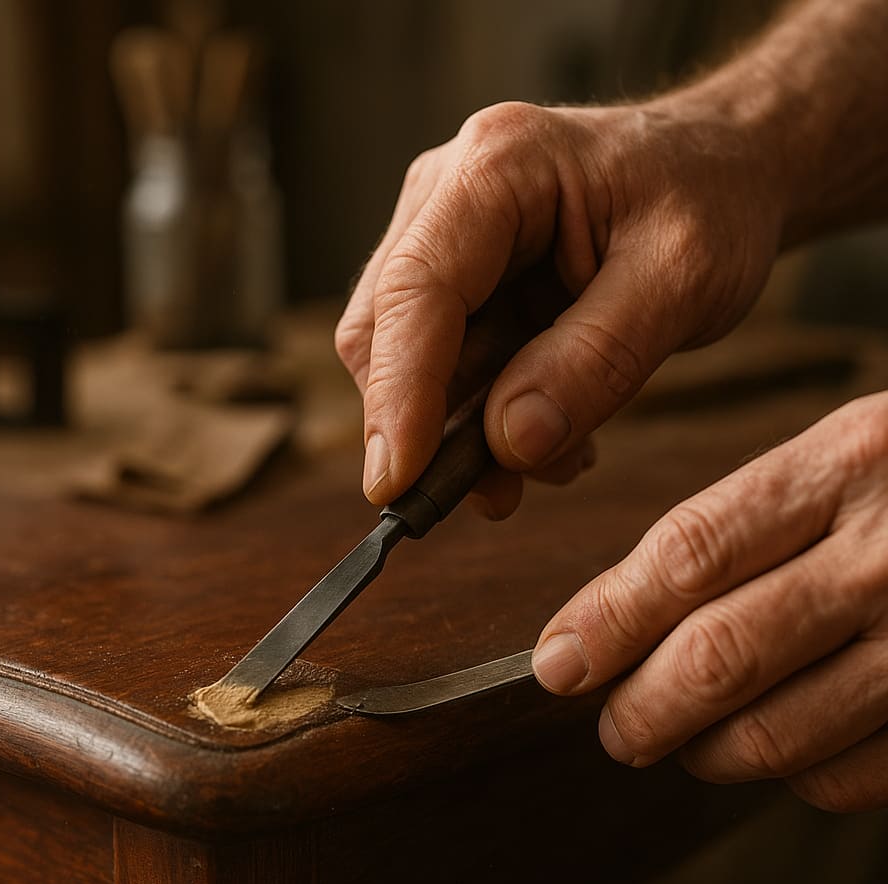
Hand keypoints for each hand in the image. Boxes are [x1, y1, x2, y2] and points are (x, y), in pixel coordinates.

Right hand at [335, 100, 782, 516]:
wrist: (720, 169)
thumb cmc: (709, 200)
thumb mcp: (685, 278)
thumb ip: (596, 360)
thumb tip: (508, 442)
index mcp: (497, 166)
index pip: (416, 290)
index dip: (399, 394)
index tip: (397, 484)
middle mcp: (445, 194)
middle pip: (385, 332)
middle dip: (429, 426)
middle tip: (502, 494)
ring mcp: (442, 237)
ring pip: (405, 360)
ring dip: (463, 430)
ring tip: (558, 454)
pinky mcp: (456, 280)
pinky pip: (441, 366)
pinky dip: (480, 415)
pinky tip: (550, 427)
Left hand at [532, 393, 887, 812]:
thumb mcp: (847, 456)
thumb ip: (744, 523)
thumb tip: (617, 616)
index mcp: (849, 461)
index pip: (690, 553)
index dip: (608, 618)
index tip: (557, 661)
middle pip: (723, 653)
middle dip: (643, 707)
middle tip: (613, 729)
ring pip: (783, 730)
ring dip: (708, 751)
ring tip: (679, 745)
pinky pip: (855, 773)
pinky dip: (797, 773)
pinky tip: (781, 751)